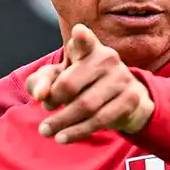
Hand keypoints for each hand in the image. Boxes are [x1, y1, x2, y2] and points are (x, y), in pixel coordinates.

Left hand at [25, 24, 154, 142]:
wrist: (122, 100)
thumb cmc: (81, 84)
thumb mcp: (57, 78)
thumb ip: (40, 82)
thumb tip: (40, 95)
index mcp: (88, 48)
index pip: (85, 40)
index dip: (81, 38)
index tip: (78, 32)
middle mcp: (107, 58)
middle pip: (70, 84)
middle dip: (53, 100)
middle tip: (44, 109)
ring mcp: (121, 78)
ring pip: (85, 106)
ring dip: (62, 121)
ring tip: (46, 130)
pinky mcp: (130, 99)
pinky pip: (99, 120)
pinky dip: (77, 132)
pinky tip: (62, 138)